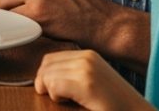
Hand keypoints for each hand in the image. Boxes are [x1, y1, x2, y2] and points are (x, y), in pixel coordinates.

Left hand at [34, 50, 150, 110]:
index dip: (44, 75)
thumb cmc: (115, 103)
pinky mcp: (86, 84)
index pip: (50, 58)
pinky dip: (56, 96)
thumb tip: (43, 76)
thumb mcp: (93, 81)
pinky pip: (54, 85)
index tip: (49, 89)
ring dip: (52, 91)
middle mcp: (87, 58)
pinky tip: (68, 102)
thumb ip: (73, 73)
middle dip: (45, 83)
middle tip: (58, 97)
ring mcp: (87, 69)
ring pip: (48, 76)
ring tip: (67, 100)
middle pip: (46, 66)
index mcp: (88, 55)